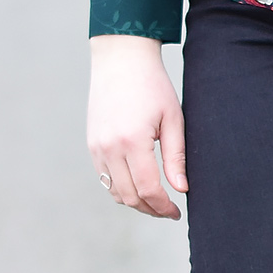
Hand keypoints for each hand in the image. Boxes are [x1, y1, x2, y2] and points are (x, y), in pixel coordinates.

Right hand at [88, 35, 187, 219]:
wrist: (121, 60)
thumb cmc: (153, 85)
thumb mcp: (173, 118)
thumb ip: (176, 157)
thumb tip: (181, 189)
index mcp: (132, 141)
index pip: (148, 189)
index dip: (164, 207)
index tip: (177, 212)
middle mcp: (109, 148)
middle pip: (129, 196)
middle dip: (151, 209)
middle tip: (169, 211)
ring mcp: (96, 147)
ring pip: (115, 191)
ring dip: (135, 202)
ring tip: (156, 201)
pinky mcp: (91, 145)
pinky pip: (105, 178)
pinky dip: (121, 188)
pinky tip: (139, 185)